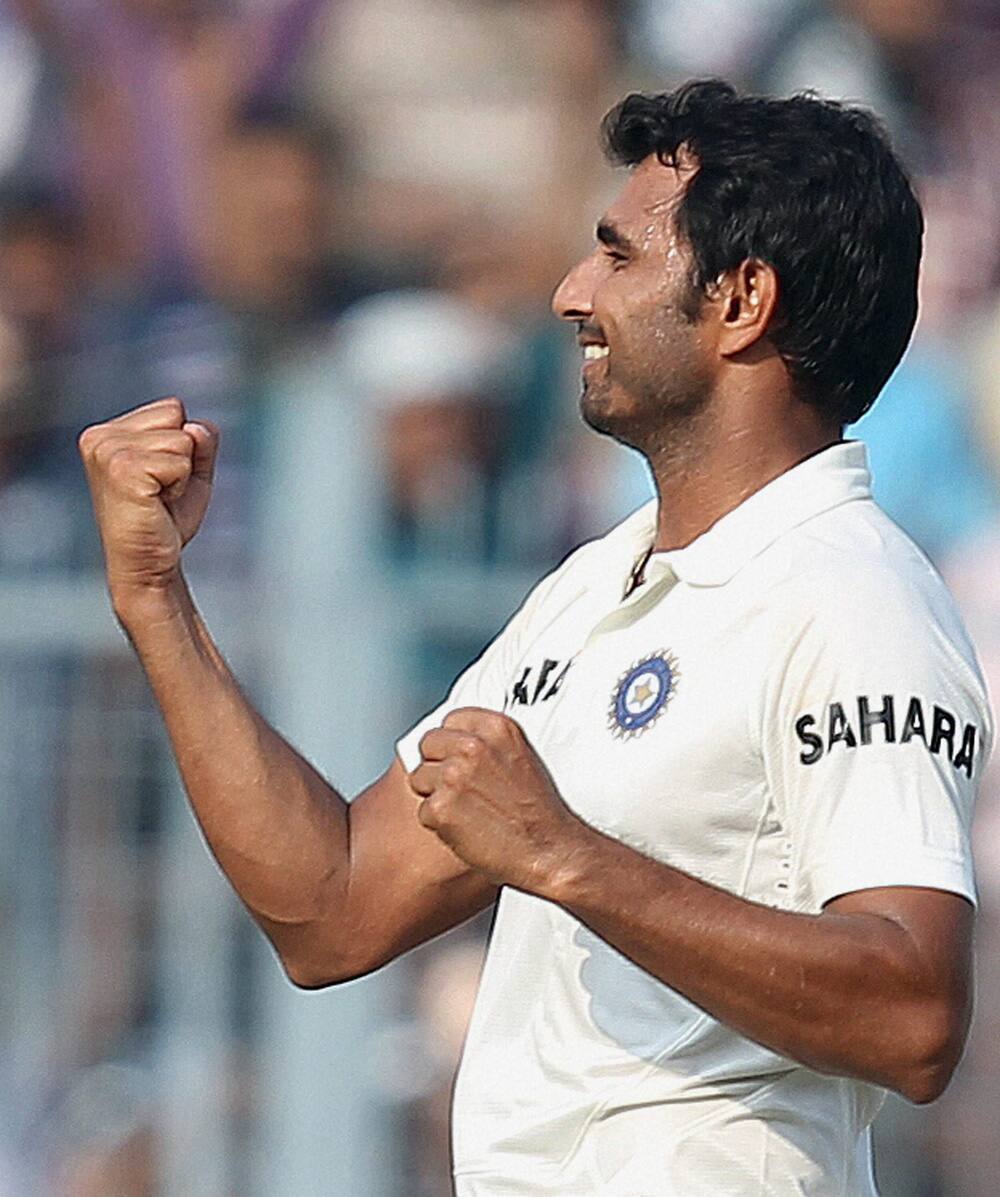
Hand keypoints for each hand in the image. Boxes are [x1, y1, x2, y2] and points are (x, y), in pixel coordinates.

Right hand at [79, 397, 218, 608]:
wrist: (150, 563)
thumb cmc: (166, 520)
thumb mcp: (192, 470)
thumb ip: (201, 439)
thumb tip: (195, 428)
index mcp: (109, 431)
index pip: (173, 409)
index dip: (182, 446)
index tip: (161, 479)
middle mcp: (101, 436)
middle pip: (178, 418)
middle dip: (183, 458)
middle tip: (161, 492)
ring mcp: (108, 450)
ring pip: (183, 439)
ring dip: (182, 474)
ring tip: (158, 498)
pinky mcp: (122, 468)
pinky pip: (180, 461)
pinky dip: (180, 485)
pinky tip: (157, 503)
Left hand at [408, 707, 586, 891]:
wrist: (550, 849)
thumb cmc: (539, 810)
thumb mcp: (521, 756)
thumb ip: (488, 743)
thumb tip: (453, 741)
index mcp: (495, 728)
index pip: (450, 720)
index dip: (451, 742)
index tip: (458, 758)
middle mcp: (473, 746)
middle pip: (428, 744)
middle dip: (437, 765)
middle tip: (460, 788)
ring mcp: (454, 776)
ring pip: (419, 778)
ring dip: (436, 795)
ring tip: (467, 810)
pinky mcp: (442, 807)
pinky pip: (423, 811)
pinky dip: (439, 824)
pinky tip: (466, 828)